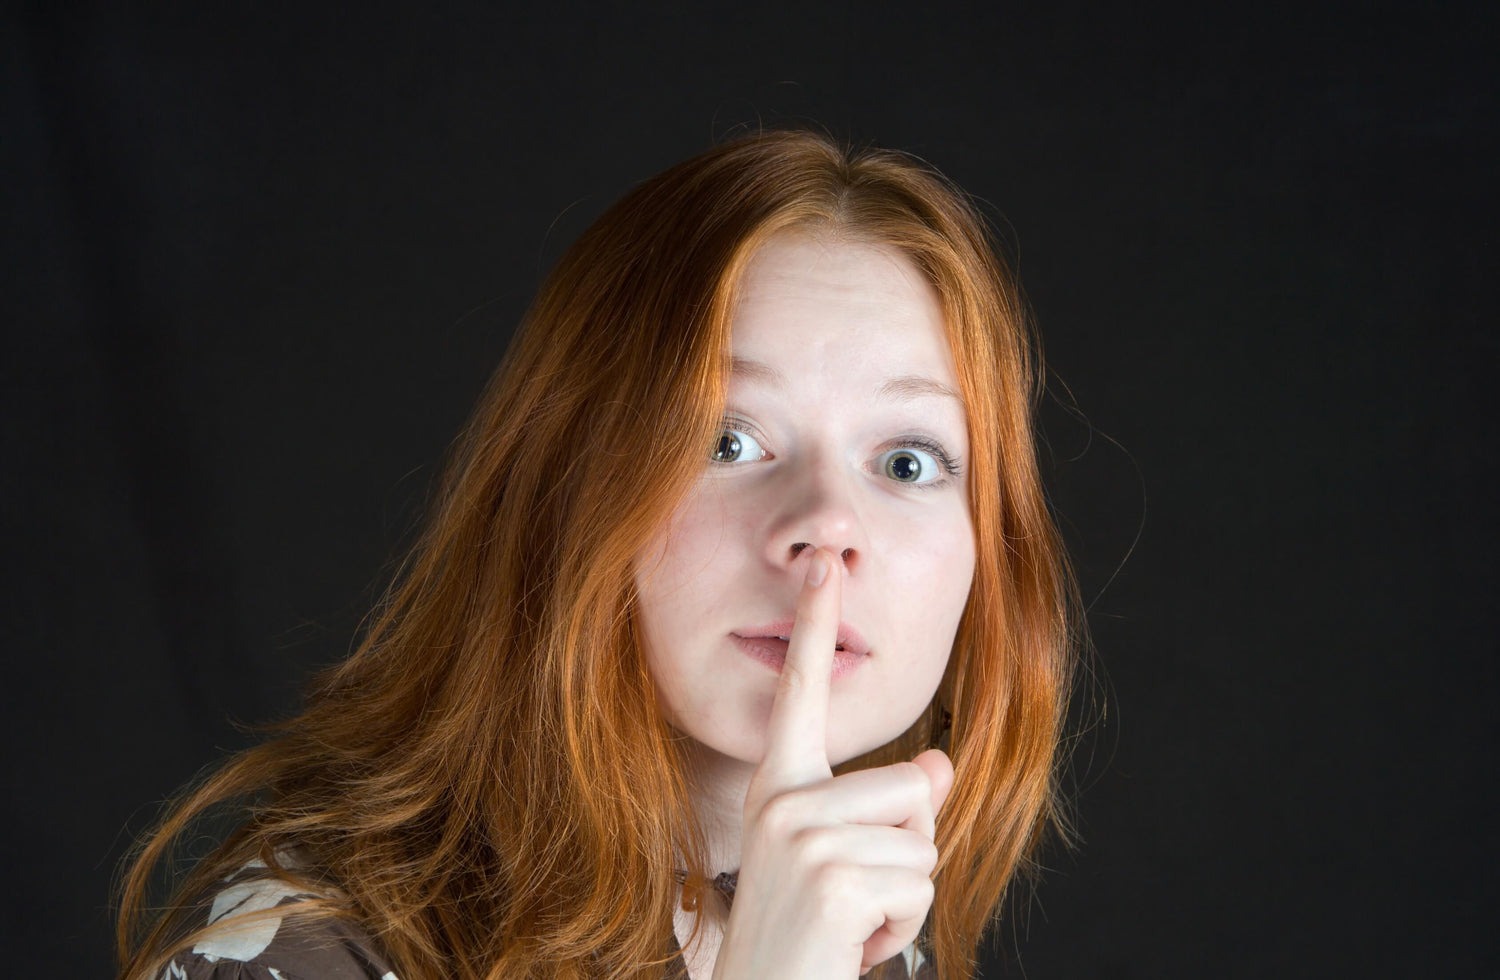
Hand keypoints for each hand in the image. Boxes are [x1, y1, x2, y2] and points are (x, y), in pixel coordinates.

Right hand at [710, 547, 954, 979]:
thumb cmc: (804, 936)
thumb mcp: (842, 859)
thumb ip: (890, 807)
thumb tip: (941, 764)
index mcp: (780, 785)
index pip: (801, 692)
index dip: (814, 624)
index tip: (822, 564)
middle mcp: (783, 799)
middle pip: (913, 786)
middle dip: (910, 851)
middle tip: (853, 895)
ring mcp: (803, 834)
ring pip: (924, 840)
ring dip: (905, 893)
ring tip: (850, 920)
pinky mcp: (832, 875)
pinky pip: (920, 884)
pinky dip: (900, 926)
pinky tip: (852, 943)